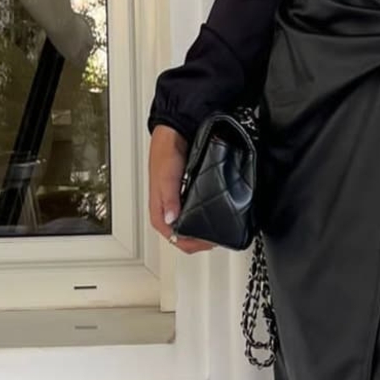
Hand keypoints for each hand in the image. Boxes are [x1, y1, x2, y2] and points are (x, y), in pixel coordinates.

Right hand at [148, 124, 215, 253]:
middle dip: (201, 240)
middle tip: (219, 237)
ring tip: (220, 227)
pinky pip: (197, 213)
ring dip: (204, 229)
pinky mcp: (187, 197)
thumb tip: (172, 219)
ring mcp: (178, 205)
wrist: (173, 134)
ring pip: (191, 227)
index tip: (210, 242)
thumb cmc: (164, 153)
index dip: (194, 245)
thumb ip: (170, 199)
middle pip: (185, 238)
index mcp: (159, 213)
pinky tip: (216, 213)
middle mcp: (168, 212)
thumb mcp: (166, 177)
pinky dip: (206, 216)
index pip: (177, 240)